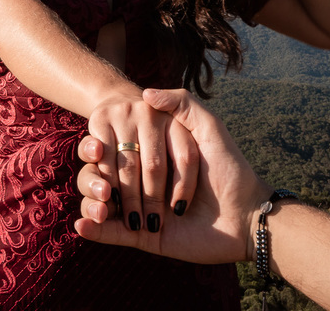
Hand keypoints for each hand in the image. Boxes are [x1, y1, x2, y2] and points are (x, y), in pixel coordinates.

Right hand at [76, 88, 268, 262]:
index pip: (115, 150)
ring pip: (102, 204)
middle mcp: (144, 182)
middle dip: (96, 179)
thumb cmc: (230, 168)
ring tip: (99, 201)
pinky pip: (112, 235)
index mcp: (152, 155)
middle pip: (105, 177)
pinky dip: (94, 230)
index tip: (96, 149)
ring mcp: (142, 210)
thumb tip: (146, 91)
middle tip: (101, 182)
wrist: (248, 215)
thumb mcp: (208, 127)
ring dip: (92, 202)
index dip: (99, 150)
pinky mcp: (145, 237)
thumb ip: (181, 104)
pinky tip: (81, 223)